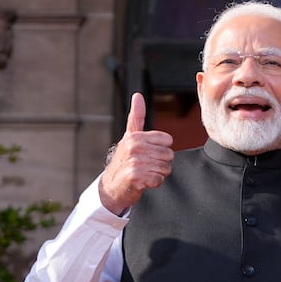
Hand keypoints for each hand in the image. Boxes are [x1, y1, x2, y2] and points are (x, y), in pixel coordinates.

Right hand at [97, 93, 172, 214]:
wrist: (111, 186)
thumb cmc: (124, 160)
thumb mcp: (129, 136)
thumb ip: (136, 116)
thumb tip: (137, 95)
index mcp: (136, 136)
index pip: (168, 141)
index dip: (161, 149)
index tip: (149, 153)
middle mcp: (134, 147)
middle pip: (169, 155)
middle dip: (161, 163)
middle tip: (147, 165)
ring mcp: (134, 162)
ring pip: (165, 168)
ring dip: (158, 173)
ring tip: (145, 173)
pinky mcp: (136, 177)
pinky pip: (159, 179)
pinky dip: (154, 183)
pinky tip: (144, 182)